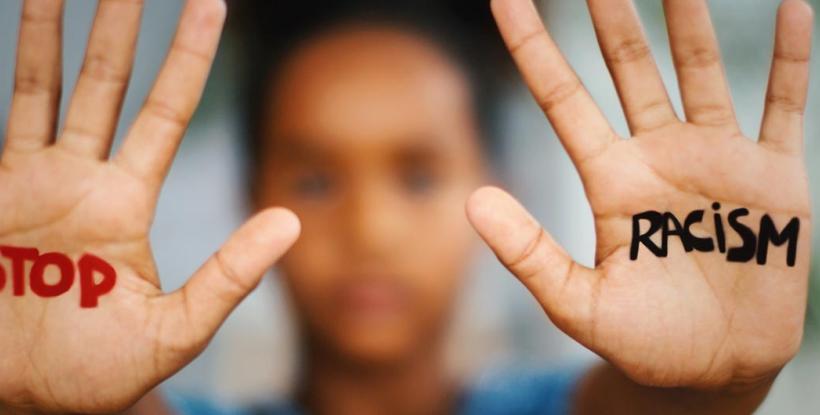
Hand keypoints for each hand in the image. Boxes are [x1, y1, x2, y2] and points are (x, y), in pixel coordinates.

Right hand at [0, 1, 298, 412]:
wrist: (14, 398)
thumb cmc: (93, 374)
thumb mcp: (174, 331)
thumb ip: (230, 277)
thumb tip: (292, 221)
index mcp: (126, 203)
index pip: (166, 112)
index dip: (187, 57)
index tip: (210, 4)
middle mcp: (81, 180)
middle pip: (107, 84)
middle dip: (121, 28)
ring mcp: (29, 180)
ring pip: (44, 86)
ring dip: (51, 31)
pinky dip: (2, 79)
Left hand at [468, 0, 812, 391]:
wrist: (710, 370)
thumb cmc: (641, 341)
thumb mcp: (575, 304)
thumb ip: (527, 253)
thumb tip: (471, 200)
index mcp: (610, 179)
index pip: (562, 97)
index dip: (534, 47)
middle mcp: (658, 156)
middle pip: (628, 68)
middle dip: (611, 16)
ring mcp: (717, 161)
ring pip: (700, 72)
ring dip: (690, 22)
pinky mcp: (774, 180)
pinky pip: (784, 107)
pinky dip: (793, 61)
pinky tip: (795, 10)